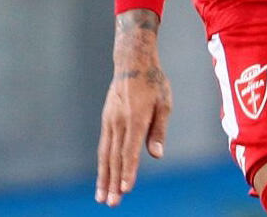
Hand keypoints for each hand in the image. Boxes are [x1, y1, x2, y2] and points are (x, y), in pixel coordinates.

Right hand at [96, 9, 171, 206]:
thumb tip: (157, 156)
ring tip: (102, 198)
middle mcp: (120, 122)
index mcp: (136, 118)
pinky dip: (103, 164)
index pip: (131, 150)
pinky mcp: (106, 120)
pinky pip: (104, 146)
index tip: (126, 189)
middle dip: (113, 182)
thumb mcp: (164, 103)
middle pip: (115, 157)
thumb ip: (159, 130)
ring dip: (104, 177)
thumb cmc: (154, 83)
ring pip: (106, 155)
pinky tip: (103, 176)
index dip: (129, 171)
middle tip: (111, 204)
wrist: (132, 63)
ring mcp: (110, 121)